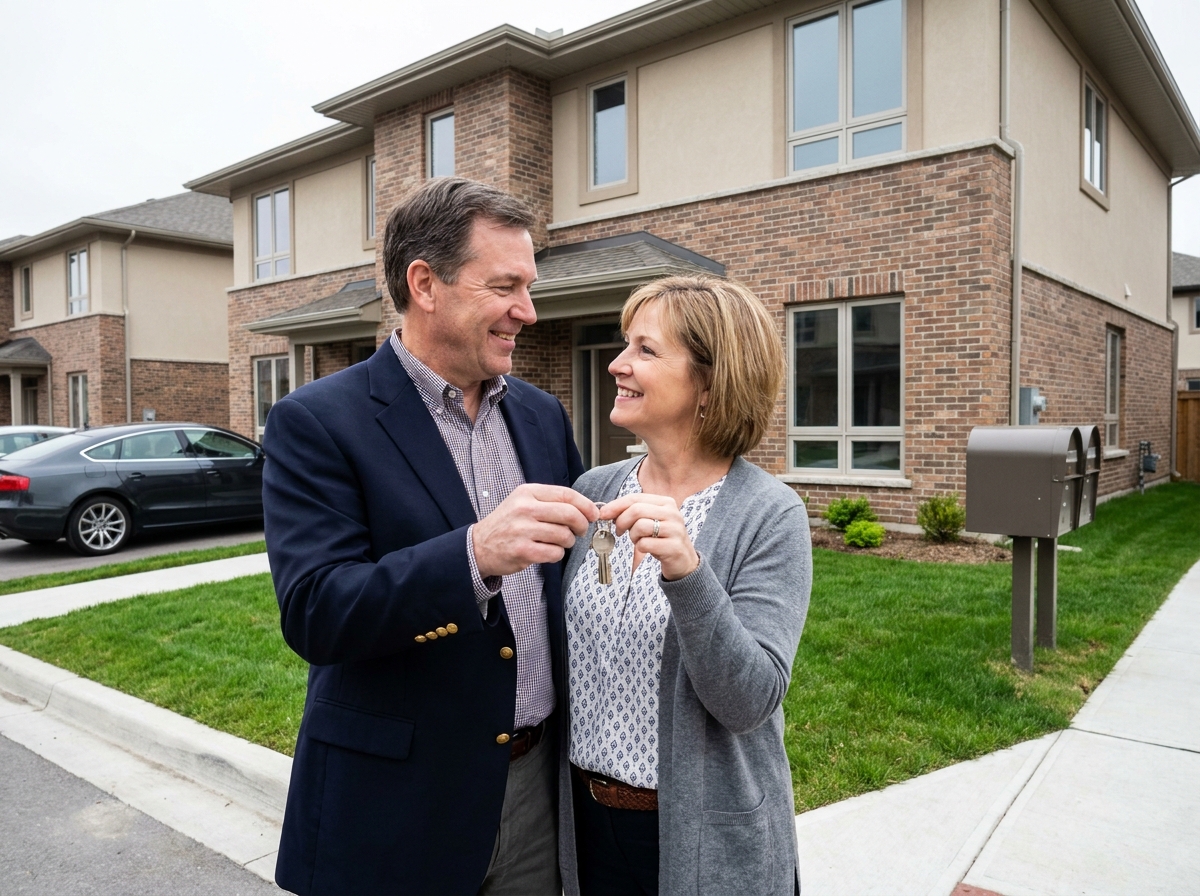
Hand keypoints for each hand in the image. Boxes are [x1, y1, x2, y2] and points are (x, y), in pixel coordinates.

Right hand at [473, 484, 598, 576]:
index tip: (593, 514)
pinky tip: (548, 552)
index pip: (566, 495)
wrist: (479, 546)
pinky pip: (555, 553)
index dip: (586, 505)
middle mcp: (525, 509)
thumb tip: (585, 509)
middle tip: (580, 531)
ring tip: (559, 542)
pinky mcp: (523, 550)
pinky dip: (557, 554)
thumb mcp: (523, 502)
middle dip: (581, 525)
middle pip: (570, 514)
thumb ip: (550, 502)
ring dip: (568, 542)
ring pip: (564, 535)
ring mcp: (523, 530)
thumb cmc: (507, 524)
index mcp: (528, 493)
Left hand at [600, 493, 698, 580]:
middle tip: (618, 531)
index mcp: (666, 503)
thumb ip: (633, 512)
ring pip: (640, 526)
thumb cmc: (661, 539)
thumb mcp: (650, 521)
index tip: (603, 514)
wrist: (684, 561)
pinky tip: (646, 549)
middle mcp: (672, 513)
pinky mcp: (674, 547)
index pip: (635, 498)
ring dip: (632, 536)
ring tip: (637, 540)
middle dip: (621, 521)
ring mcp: (675, 530)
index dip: (616, 505)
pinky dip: (640, 547)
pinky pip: (645, 544)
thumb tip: (606, 511)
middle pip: (636, 510)